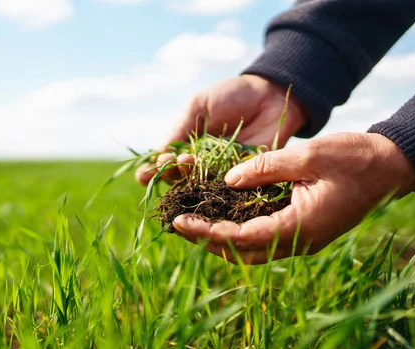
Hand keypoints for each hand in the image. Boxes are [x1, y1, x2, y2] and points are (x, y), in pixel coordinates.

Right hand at [135, 74, 308, 184]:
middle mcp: (201, 163)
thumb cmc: (231, 95)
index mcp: (187, 146)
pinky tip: (209, 183)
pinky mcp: (244, 176)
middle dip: (170, 173)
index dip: (153, 170)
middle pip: (179, 178)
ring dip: (190, 179)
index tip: (143, 174)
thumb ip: (181, 128)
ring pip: (200, 185)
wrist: (270, 94)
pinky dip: (216, 188)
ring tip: (186, 165)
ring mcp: (221, 171)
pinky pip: (228, 187)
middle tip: (174, 162)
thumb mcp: (199, 105)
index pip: (165, 163)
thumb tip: (160, 152)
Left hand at [171, 133, 414, 263]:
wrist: (390, 167)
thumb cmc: (354, 158)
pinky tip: (222, 216)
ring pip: (254, 250)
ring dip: (222, 240)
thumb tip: (228, 179)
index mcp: (301, 226)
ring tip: (193, 223)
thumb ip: (266, 166)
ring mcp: (303, 239)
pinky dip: (240, 231)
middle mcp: (300, 241)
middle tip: (178, 225)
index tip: (180, 222)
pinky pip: (265, 238)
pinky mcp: (304, 231)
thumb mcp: (308, 155)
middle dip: (208, 241)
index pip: (244, 238)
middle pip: (244, 252)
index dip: (208, 232)